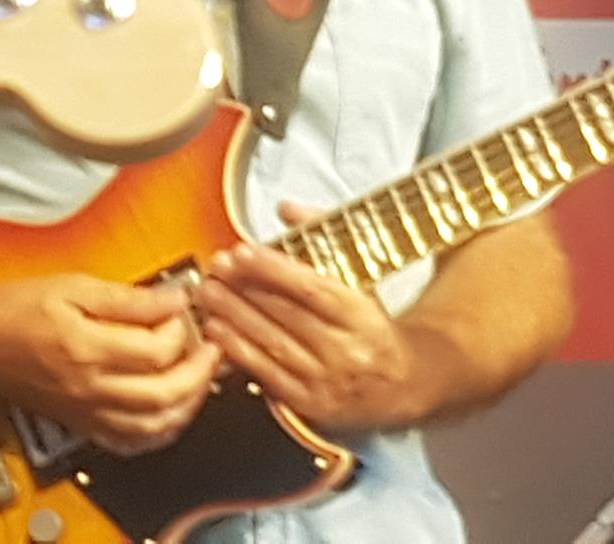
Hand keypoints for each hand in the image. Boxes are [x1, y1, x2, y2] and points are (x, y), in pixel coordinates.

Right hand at [0, 273, 220, 455]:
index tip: (184, 307)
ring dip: (188, 404)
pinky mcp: (81, 423)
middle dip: (200, 372)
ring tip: (201, 377)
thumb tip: (172, 299)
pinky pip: (130, 442)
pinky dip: (160, 431)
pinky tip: (171, 411)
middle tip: (212, 346)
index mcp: (86, 348)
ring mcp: (86, 412)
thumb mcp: (72, 285)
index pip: (158, 351)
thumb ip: (127, 298)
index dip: (181, 329)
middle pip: (165, 395)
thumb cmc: (12, 307)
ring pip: (154, 426)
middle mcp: (89, 389)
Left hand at [196, 204, 434, 431]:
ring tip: (208, 295)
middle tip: (215, 268)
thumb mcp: (359, 276)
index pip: (311, 287)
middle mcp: (345, 349)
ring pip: (273, 344)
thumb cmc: (372, 324)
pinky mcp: (311, 405)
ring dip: (234, 317)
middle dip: (243, 289)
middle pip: (286, 314)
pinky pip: (268, 376)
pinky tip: (217, 332)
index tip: (241, 251)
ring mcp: (327, 380)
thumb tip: (286, 208)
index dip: (272, 268)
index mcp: (360, 314)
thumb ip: (322, 236)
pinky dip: (238, 352)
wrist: (405, 382)